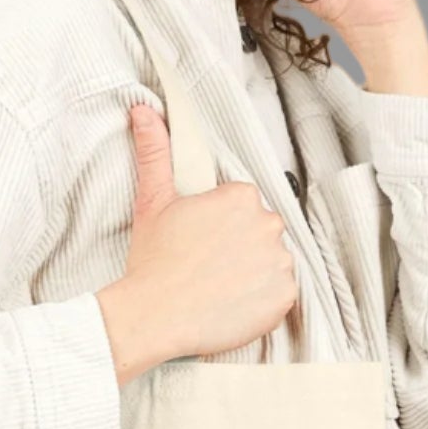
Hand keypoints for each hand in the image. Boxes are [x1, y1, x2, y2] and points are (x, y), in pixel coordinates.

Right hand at [96, 105, 296, 380]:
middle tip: (208, 267)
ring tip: (219, 288)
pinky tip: (234, 304)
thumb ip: (155, 152)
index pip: (242, 206)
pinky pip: (281, 294)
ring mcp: (280, 262)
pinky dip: (263, 301)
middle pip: (261, 232)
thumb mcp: (153, 201)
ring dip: (254, 273)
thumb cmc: (153, 261)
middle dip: (240, 247)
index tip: (201, 243)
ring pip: (273, 262)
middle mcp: (268, 224)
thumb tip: (143, 111)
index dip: (220, 226)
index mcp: (241, 196)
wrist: (155, 317)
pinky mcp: (285, 297)